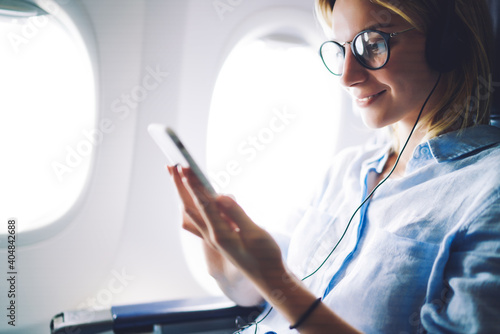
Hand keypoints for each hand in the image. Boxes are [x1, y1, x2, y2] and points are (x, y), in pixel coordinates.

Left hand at [167, 165, 284, 287]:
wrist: (267, 277)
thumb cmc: (264, 256)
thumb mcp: (254, 233)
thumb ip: (237, 214)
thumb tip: (221, 196)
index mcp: (220, 234)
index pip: (203, 204)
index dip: (193, 185)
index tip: (185, 168)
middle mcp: (212, 236)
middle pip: (191, 207)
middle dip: (181, 186)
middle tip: (172, 166)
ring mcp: (213, 238)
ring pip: (192, 213)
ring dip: (185, 195)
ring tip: (179, 178)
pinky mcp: (218, 238)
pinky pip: (199, 220)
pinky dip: (193, 206)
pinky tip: (192, 200)